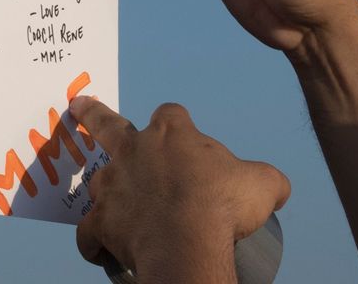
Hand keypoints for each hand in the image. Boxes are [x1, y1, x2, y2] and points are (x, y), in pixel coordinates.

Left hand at [70, 96, 288, 282]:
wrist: (187, 242)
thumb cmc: (224, 206)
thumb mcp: (263, 185)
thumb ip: (268, 180)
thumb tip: (278, 189)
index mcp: (171, 134)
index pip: (171, 114)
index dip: (177, 123)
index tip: (183, 132)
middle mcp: (134, 152)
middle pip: (105, 124)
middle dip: (92, 114)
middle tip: (78, 107)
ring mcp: (113, 186)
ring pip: (99, 184)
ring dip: (107, 194)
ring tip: (117, 210)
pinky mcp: (101, 221)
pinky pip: (88, 232)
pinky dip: (93, 242)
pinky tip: (101, 250)